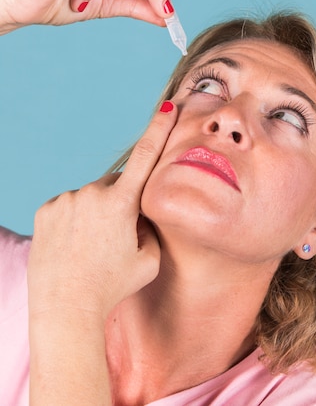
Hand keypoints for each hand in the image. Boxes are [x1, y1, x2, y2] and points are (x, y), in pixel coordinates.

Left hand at [28, 100, 177, 320]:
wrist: (65, 310)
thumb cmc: (112, 288)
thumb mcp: (148, 260)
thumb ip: (151, 228)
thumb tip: (142, 213)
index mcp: (121, 203)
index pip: (146, 157)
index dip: (159, 129)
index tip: (168, 106)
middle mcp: (92, 194)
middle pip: (116, 185)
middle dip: (121, 201)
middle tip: (116, 237)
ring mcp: (66, 200)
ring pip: (91, 196)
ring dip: (96, 212)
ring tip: (91, 247)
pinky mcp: (47, 209)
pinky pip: (70, 205)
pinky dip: (75, 218)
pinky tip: (74, 244)